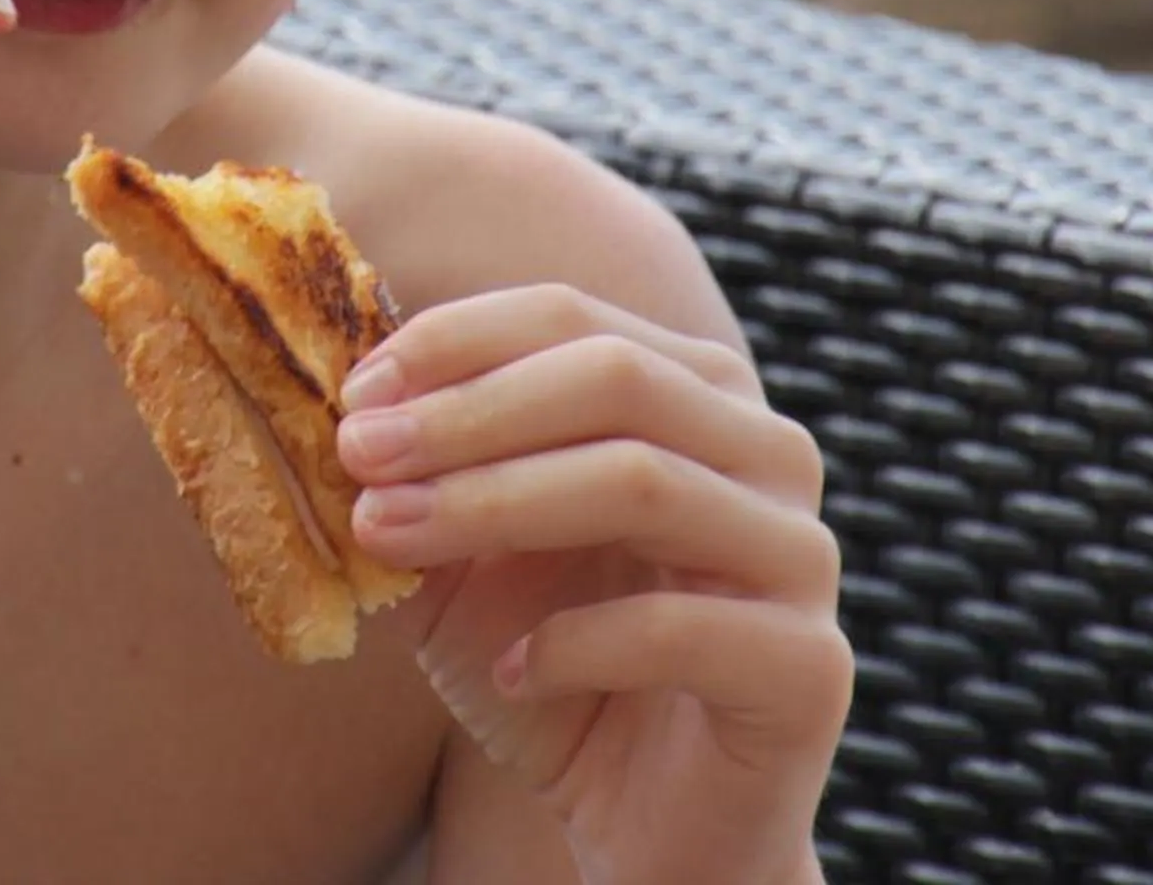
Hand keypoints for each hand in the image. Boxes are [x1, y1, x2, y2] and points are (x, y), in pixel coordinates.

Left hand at [338, 286, 850, 884]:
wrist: (653, 832)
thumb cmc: (556, 669)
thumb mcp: (469, 557)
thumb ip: (426, 474)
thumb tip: (345, 396)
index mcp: (696, 395)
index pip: (574, 319)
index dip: (456, 341)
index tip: (352, 394)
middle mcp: (767, 453)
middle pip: (615, 378)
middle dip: (468, 412)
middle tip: (358, 454)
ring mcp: (799, 557)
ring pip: (644, 482)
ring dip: (494, 503)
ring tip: (390, 536)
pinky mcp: (807, 670)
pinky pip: (677, 630)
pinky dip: (570, 642)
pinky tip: (505, 669)